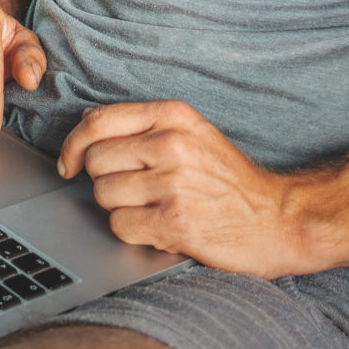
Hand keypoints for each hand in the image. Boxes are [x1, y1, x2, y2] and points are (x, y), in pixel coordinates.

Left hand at [57, 100, 327, 277]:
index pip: (97, 121)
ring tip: (154, 208)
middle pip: (95, 161)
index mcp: (173, 116)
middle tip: (135, 191)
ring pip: (103, 195)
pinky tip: (161, 227)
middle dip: (105, 180)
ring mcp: (172, 184)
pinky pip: (120, 226)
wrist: (278, 219)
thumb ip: (144, 126)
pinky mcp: (174, 222)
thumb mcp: (193, 134)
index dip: (74, 144)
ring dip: (121, 208)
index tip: (70, 163)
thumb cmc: (230, 180)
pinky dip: (134, 232)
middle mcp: (170, 145)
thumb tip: (88, 125)